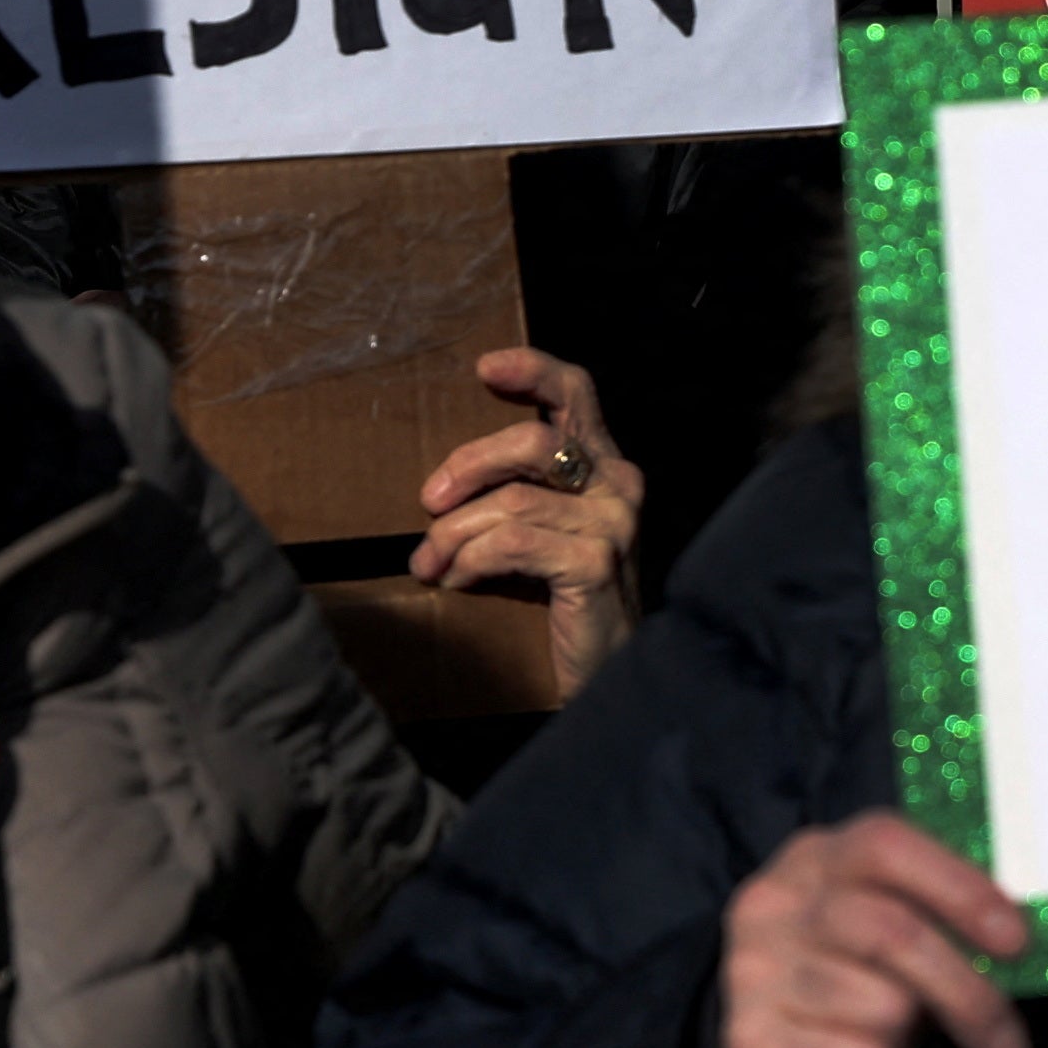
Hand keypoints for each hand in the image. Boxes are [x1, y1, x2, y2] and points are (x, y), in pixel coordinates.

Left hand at [417, 349, 643, 696]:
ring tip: (431, 563)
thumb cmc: (564, 605)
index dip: (533, 371)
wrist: (609, 678)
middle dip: (468, 465)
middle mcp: (619, 487)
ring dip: (455, 533)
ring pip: (513, 501)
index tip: (483, 368)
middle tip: (429, 501)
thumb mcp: (541, 536)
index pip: (577, 395)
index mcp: (606, 469)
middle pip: (534, 443)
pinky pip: (514, 543)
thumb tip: (440, 489)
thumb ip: (518, 496)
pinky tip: (457, 582)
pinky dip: (473, 560)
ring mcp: (613, 525)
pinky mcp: (597, 564)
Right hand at [718, 812, 1033, 1047]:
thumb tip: (1019, 936)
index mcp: (816, 858)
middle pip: (892, 933)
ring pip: (883, 1008)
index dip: (960, 889)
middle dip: (968, 995)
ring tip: (895, 1044)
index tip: (1018, 942)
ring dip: (912, 1042)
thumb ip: (939, 914)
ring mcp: (751, 973)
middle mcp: (773, 904)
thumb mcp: (893, 926)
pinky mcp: (749, 1044)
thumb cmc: (859, 982)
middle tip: (1009, 1046)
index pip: (885, 846)